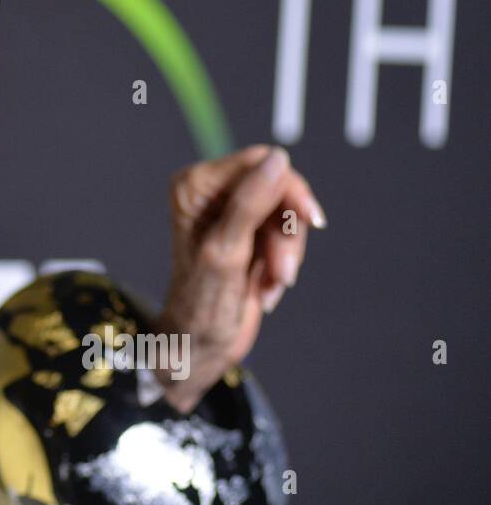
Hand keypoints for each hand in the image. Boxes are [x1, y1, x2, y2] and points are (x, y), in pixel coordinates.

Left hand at [151, 144, 325, 412]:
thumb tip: (278, 158)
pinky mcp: (247, 232)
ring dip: (287, 253)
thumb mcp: (228, 251)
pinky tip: (265, 287)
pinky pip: (286, 234)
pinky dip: (283, 262)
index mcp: (195, 185)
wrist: (200, 346)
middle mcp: (210, 191)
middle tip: (283, 273)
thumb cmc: (203, 304)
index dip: (290, 189)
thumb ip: (250, 203)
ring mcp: (230, 211)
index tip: (309, 220)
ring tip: (271, 284)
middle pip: (279, 187)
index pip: (259, 161)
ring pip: (287, 214)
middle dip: (287, 233)